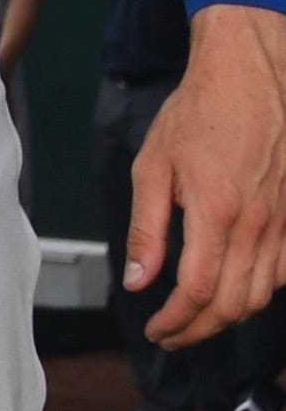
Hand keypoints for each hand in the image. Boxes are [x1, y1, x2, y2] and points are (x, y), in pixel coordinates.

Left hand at [127, 4, 285, 344]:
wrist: (249, 76)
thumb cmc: (197, 115)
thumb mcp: (153, 167)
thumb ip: (147, 229)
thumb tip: (139, 281)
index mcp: (216, 212)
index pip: (198, 292)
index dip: (176, 322)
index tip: (155, 330)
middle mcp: (258, 223)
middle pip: (235, 304)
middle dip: (199, 330)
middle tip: (170, 334)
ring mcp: (284, 221)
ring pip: (265, 294)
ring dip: (230, 316)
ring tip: (196, 318)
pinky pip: (285, 271)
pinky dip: (261, 290)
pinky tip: (234, 286)